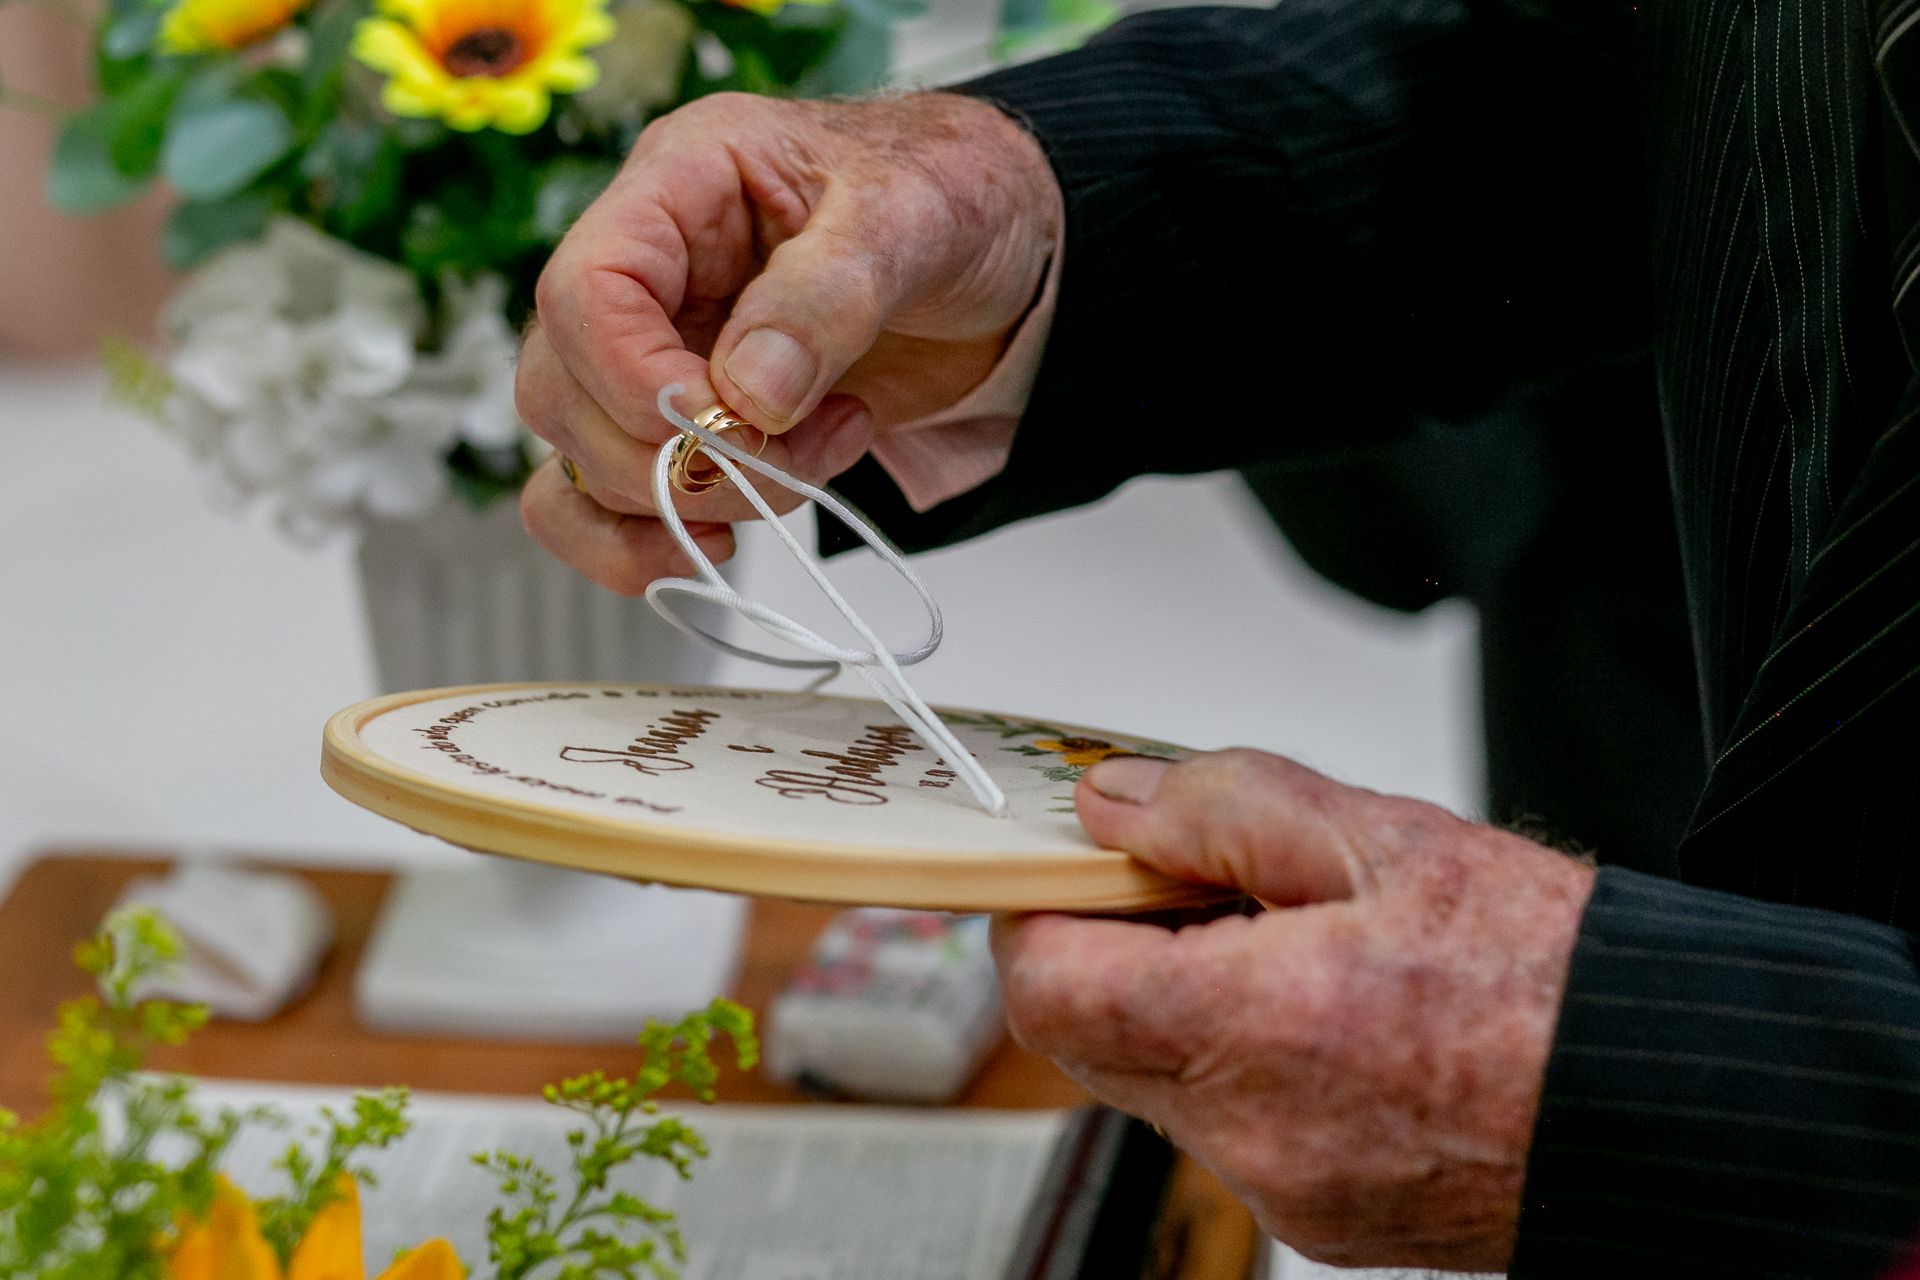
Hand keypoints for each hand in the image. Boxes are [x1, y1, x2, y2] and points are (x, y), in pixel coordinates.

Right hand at [515, 91, 1060, 593]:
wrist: (1004, 254)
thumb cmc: (951, 199)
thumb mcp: (912, 218)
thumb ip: (829, 296)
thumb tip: (748, 393)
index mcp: (682, 184)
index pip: (584, 289)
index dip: (631, 375)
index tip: (719, 418)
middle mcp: (651, 273)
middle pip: (564, 389)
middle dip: (677, 453)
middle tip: (792, 445)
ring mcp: (656, 356)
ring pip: (580, 460)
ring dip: (685, 499)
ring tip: (814, 460)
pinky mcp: (682, 430)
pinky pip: (601, 508)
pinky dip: (649, 546)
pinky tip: (737, 531)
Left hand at [993, 750, 1595, 1269]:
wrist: (1678, 1104)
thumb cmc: (1559, 979)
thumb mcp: (1390, 841)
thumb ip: (1224, 808)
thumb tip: (1112, 804)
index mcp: (1259, 1028)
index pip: (1048, 982)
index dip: (1039, 906)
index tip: (1072, 857)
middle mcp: (1254, 1134)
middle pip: (1086, 1035)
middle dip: (1108, 945)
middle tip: (1186, 878)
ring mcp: (1284, 1189)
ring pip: (1152, 1082)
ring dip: (1175, 1002)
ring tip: (1281, 939)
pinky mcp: (1320, 1215)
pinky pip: (1223, 1127)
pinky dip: (1236, 1060)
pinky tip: (1321, 1010)